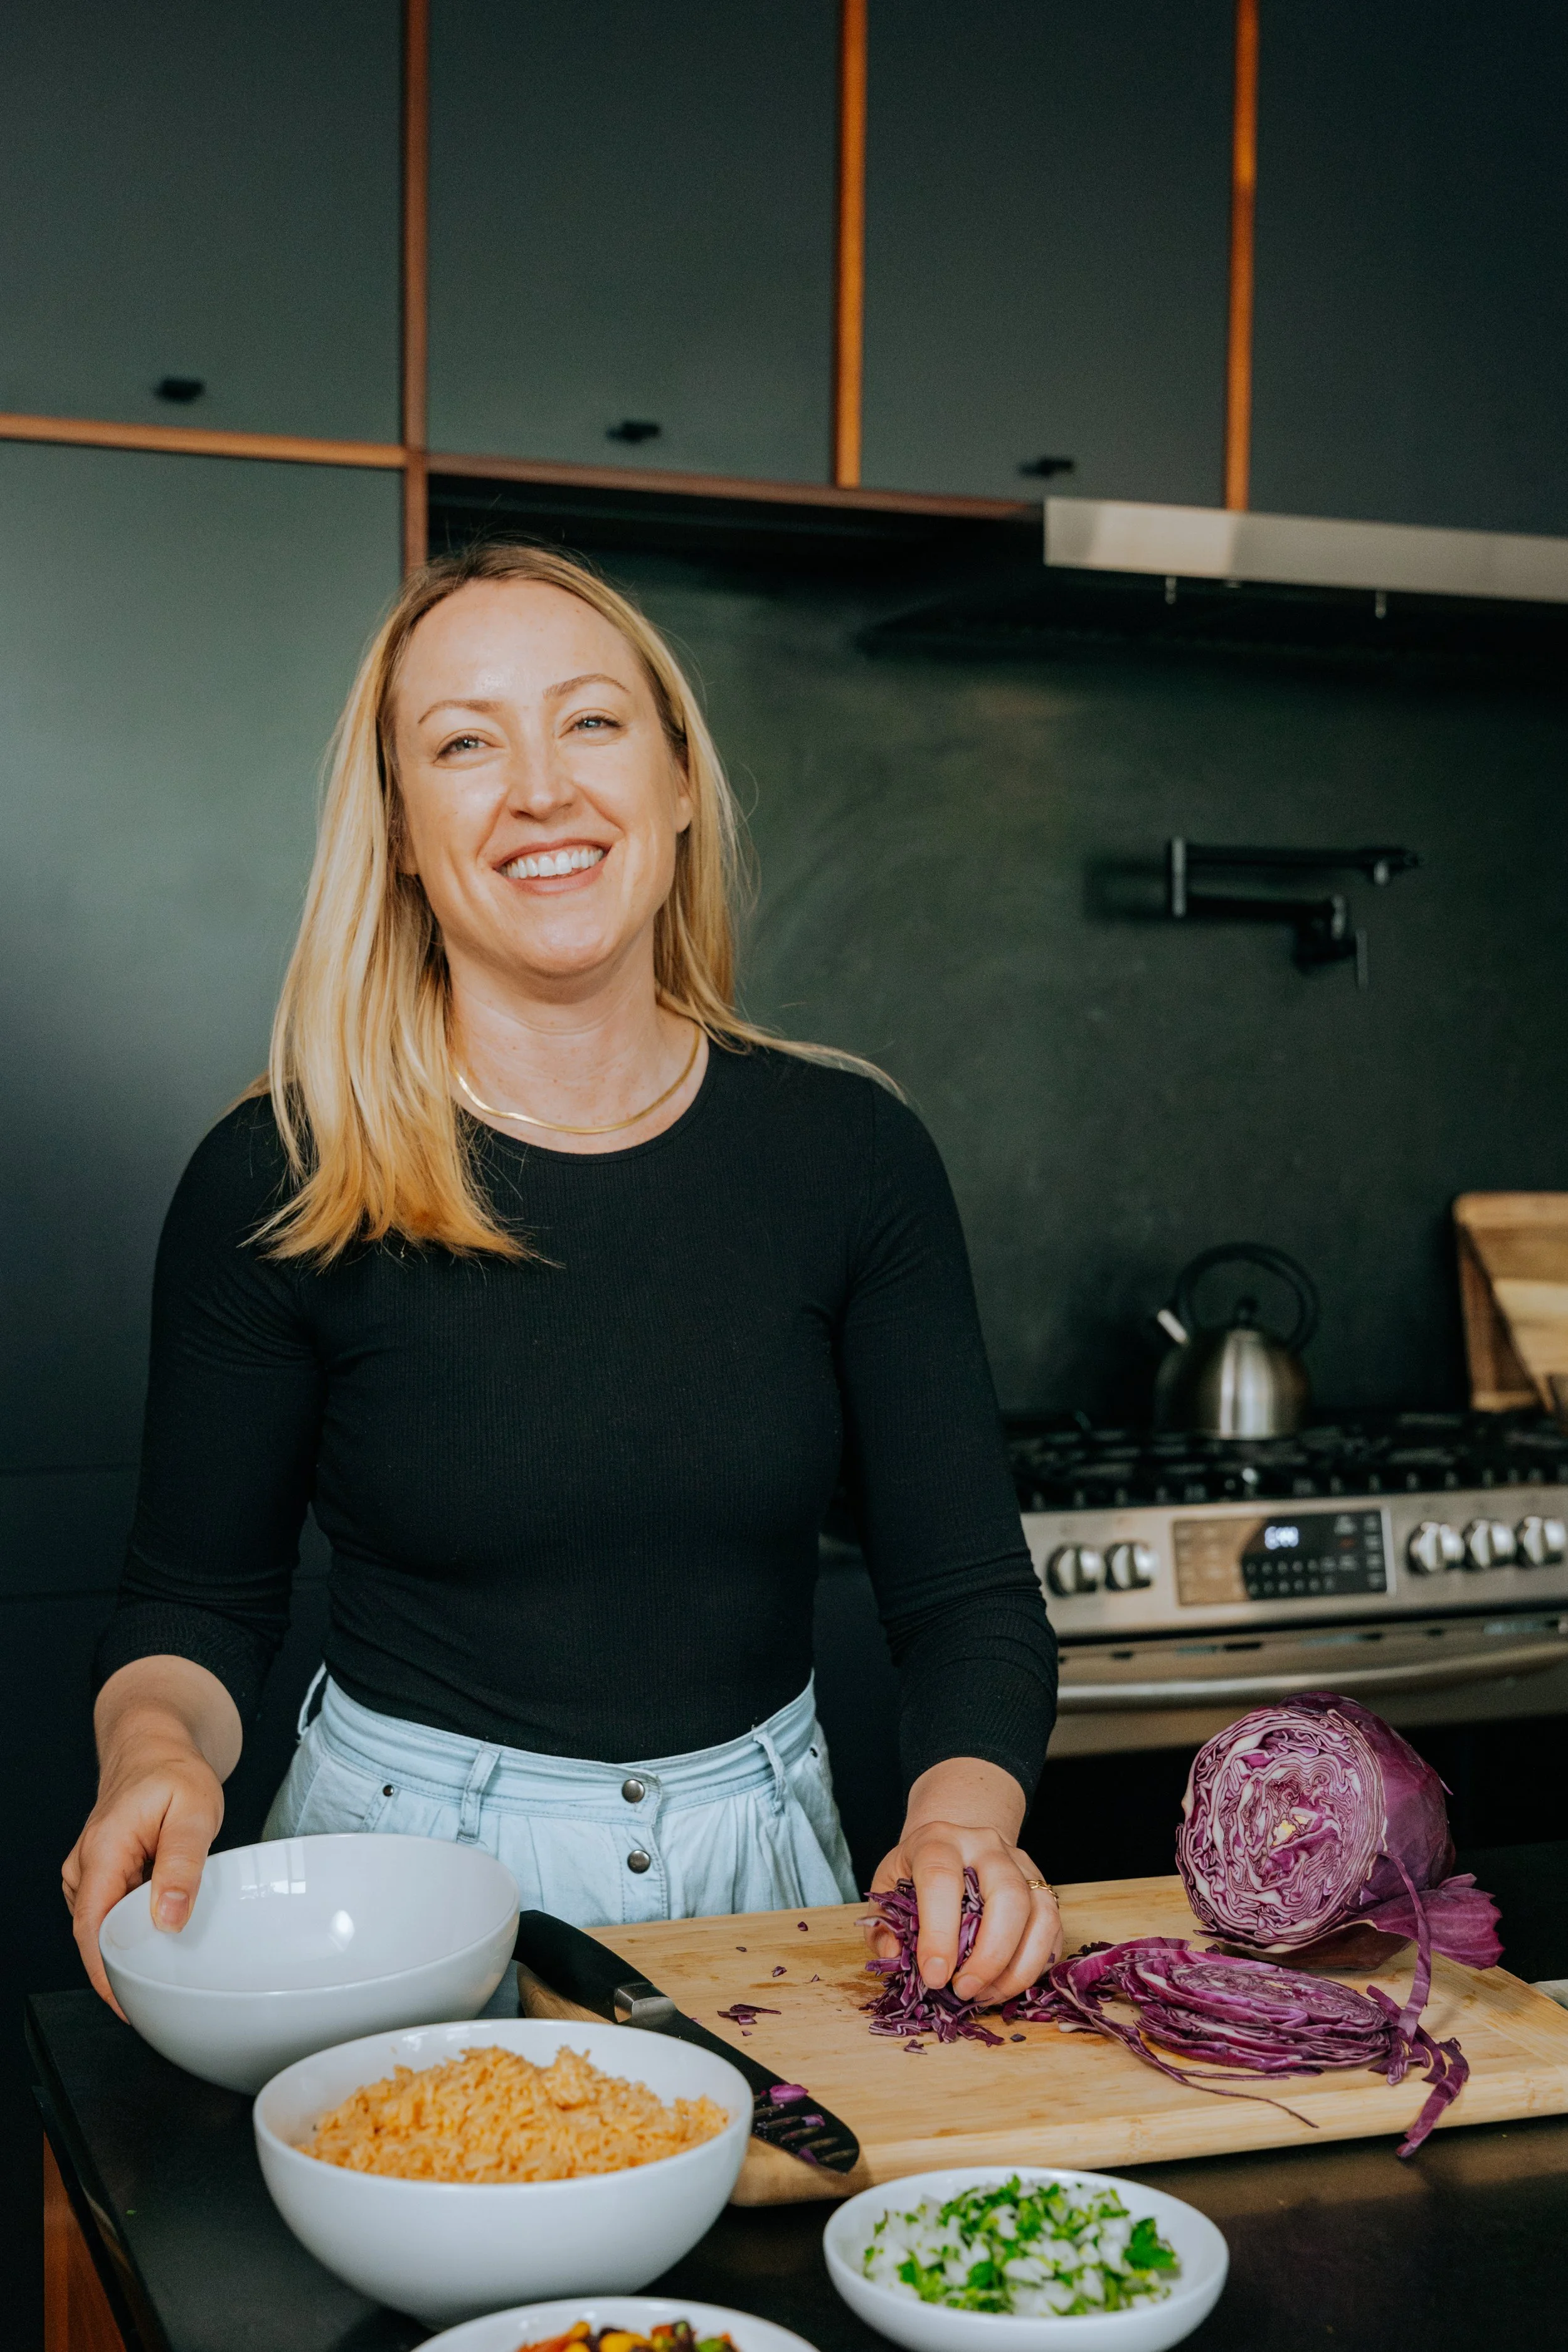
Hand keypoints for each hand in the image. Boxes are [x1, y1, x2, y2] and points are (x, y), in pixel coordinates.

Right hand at [62, 1659, 239, 2013]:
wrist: (153, 1745)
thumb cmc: (173, 1773)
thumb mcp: (194, 1812)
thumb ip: (182, 1865)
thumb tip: (167, 1919)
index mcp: (102, 1852)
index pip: (92, 1930)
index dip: (106, 1975)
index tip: (128, 2006)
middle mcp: (86, 1865)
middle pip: (95, 1934)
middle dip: (120, 1969)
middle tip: (158, 1997)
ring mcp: (89, 1870)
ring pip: (103, 1924)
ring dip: (128, 1946)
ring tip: (165, 1966)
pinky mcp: (100, 1873)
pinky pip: (111, 1910)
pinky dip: (131, 1925)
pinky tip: (158, 1930)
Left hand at [869, 1758, 1061, 2005]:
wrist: (954, 1844)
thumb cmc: (917, 1874)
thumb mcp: (887, 1889)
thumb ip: (883, 1925)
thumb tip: (896, 1954)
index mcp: (939, 1840)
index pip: (942, 1879)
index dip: (939, 1933)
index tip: (934, 1977)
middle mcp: (986, 1845)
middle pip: (1007, 1895)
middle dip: (990, 1954)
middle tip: (965, 1990)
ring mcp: (1021, 1864)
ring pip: (1040, 1914)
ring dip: (1017, 1967)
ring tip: (986, 1995)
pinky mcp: (1043, 1887)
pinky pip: (1054, 1930)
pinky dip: (1036, 1966)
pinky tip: (1007, 1986)